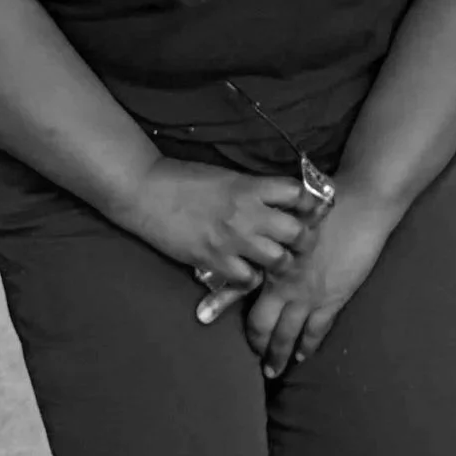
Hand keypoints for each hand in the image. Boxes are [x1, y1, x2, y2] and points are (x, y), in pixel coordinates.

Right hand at [116, 157, 310, 287]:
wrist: (146, 191)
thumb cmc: (184, 178)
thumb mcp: (226, 176)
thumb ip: (253, 189)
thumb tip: (277, 200)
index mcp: (250, 186)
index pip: (297, 193)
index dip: (309, 203)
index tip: (309, 211)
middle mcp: (247, 213)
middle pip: (296, 232)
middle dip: (303, 239)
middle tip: (298, 243)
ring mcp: (231, 239)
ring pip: (278, 260)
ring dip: (281, 262)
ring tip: (274, 261)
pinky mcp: (213, 260)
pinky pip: (247, 279)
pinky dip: (250, 278)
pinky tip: (245, 271)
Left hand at [243, 195, 395, 375]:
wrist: (358, 207)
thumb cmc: (320, 204)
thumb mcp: (284, 219)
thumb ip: (269, 236)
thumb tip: (253, 245)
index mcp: (269, 262)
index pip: (242, 296)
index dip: (231, 316)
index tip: (226, 327)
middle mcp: (284, 284)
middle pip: (264, 326)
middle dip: (259, 347)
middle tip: (256, 361)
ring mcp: (309, 296)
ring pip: (288, 335)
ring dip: (280, 355)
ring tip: (274, 370)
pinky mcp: (333, 300)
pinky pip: (316, 331)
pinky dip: (308, 346)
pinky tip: (303, 356)